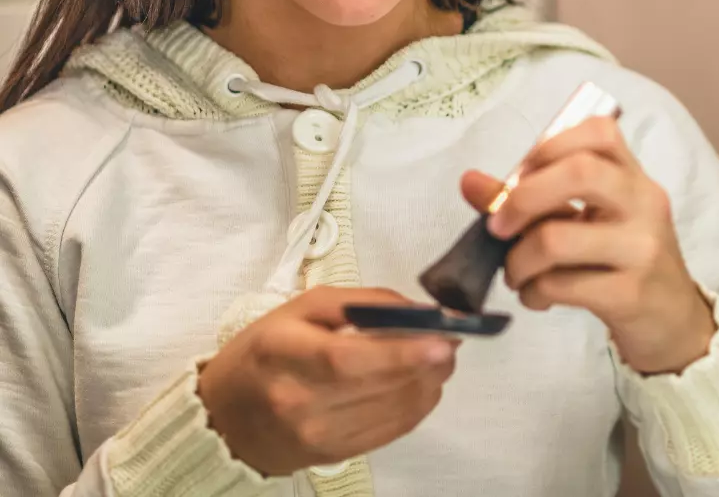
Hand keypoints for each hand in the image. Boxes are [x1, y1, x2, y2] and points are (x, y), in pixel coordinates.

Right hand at [197, 286, 458, 475]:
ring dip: (429, 381)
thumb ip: (362, 302)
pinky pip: (391, 431)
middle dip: (428, 361)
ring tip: (440, 355)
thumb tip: (417, 309)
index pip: (347, 359)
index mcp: (283, 354)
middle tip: (452, 337)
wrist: (226, 417)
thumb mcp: (303, 307)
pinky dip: (417, 404)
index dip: (400, 351)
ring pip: (393, 411)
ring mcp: (317, 435)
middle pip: (378, 385)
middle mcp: (298, 401)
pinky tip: (422, 382)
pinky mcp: (335, 455)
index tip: (442, 336)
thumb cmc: (266, 351)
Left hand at [461, 117, 714, 374]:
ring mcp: (642, 248)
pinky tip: (536, 296)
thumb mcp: (586, 221)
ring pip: (558, 238)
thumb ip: (531, 198)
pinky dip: (534, 292)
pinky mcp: (631, 294)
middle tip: (498, 226)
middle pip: (579, 172)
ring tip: (516, 273)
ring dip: (518, 260)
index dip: (549, 145)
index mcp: (633, 176)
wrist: (674, 323)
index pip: (599, 131)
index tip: (521, 175)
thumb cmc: (622, 261)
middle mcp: (644, 203)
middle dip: (522, 198)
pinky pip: (562, 284)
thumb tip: (469, 181)